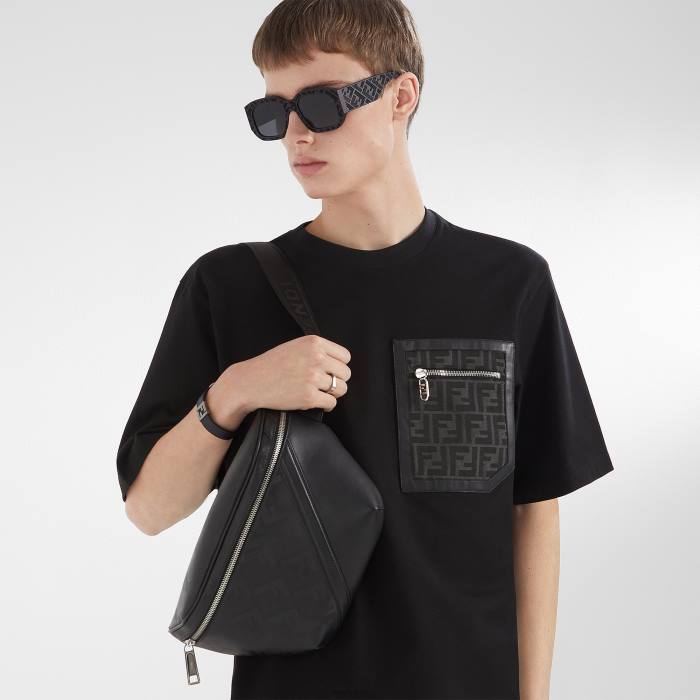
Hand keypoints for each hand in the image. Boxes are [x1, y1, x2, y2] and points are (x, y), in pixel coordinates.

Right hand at [211, 335, 351, 426]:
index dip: (339, 366)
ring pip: (341, 389)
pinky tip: (316, 401)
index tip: (330, 371)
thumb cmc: (272, 364)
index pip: (345, 356)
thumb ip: (317, 350)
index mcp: (314, 343)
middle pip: (346, 373)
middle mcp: (316, 358)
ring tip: (319, 392)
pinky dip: (326, 405)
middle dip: (337, 380)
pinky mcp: (309, 397)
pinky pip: (332, 403)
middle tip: (323, 384)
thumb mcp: (295, 346)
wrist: (251, 381)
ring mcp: (313, 377)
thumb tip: (339, 362)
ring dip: (332, 393)